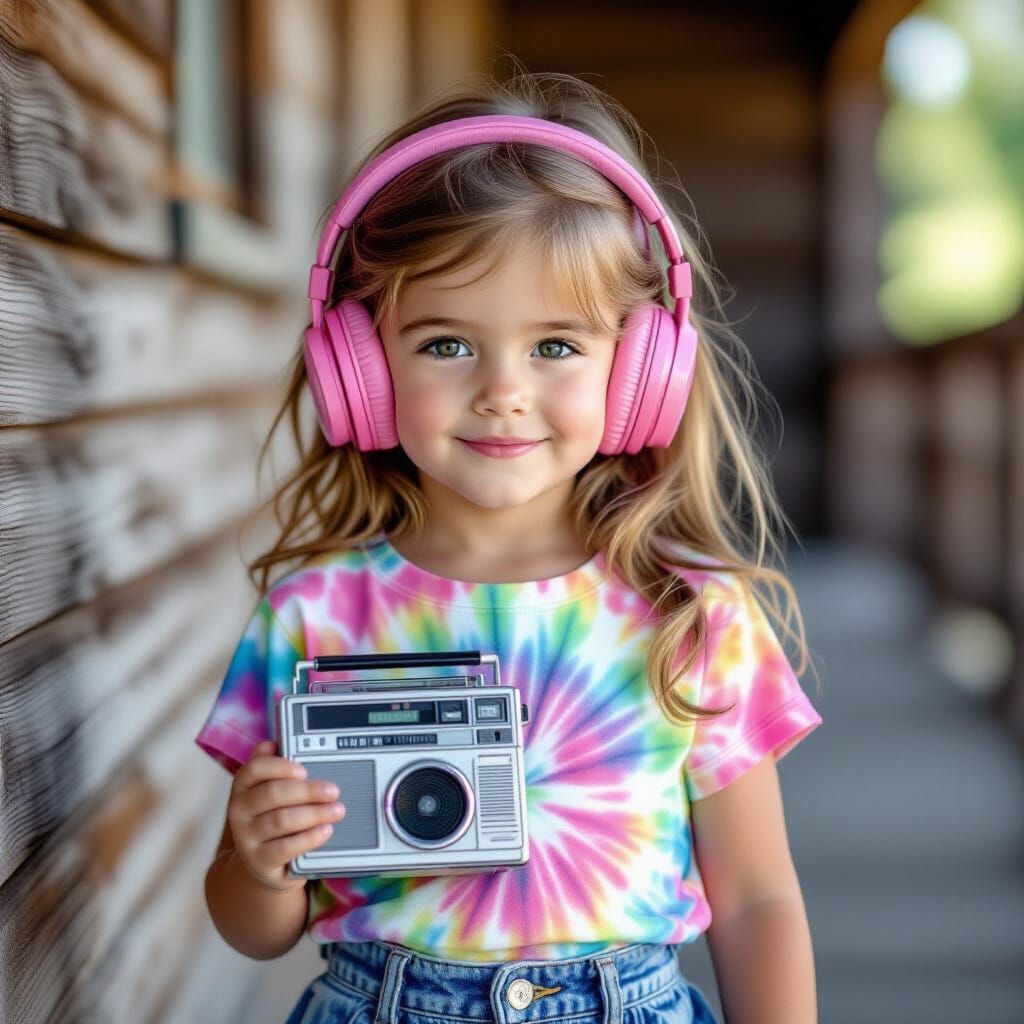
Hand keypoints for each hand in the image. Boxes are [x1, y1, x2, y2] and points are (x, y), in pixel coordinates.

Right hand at [226, 740, 345, 891]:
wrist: (262, 862)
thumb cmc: (271, 817)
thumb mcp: (269, 791)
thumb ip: (273, 767)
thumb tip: (273, 743)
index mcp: (243, 786)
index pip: (254, 769)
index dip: (279, 767)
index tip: (304, 770)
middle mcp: (239, 810)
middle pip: (273, 794)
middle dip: (307, 791)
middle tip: (333, 791)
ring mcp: (246, 838)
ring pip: (281, 820)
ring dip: (314, 813)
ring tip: (337, 810)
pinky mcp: (259, 861)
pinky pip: (285, 848)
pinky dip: (308, 838)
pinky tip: (325, 830)